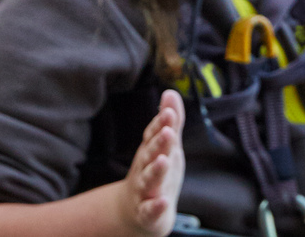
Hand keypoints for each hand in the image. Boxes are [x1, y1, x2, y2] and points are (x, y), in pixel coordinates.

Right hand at [118, 91, 185, 236]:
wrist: (133, 210)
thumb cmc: (154, 173)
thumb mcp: (166, 147)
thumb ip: (171, 122)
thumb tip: (170, 92)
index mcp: (150, 152)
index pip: (154, 135)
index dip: (161, 124)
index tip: (168, 111)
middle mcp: (144, 168)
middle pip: (150, 154)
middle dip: (159, 143)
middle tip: (169, 131)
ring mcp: (144, 190)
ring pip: (149, 179)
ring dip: (155, 170)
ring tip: (164, 161)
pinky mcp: (146, 212)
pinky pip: (150, 210)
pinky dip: (155, 207)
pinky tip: (162, 202)